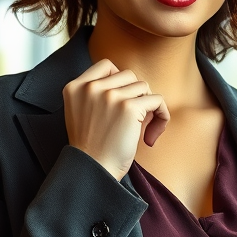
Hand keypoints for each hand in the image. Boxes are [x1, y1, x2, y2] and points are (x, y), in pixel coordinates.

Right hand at [63, 59, 169, 180]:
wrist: (93, 171)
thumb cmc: (91, 148)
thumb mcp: (81, 113)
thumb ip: (95, 94)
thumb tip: (128, 84)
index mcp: (75, 87)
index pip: (106, 65)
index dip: (120, 80)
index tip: (122, 101)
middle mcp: (91, 87)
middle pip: (129, 75)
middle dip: (136, 95)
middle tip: (135, 119)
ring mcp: (110, 96)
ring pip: (144, 87)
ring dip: (149, 107)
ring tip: (144, 129)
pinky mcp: (128, 107)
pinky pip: (157, 101)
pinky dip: (161, 117)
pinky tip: (151, 136)